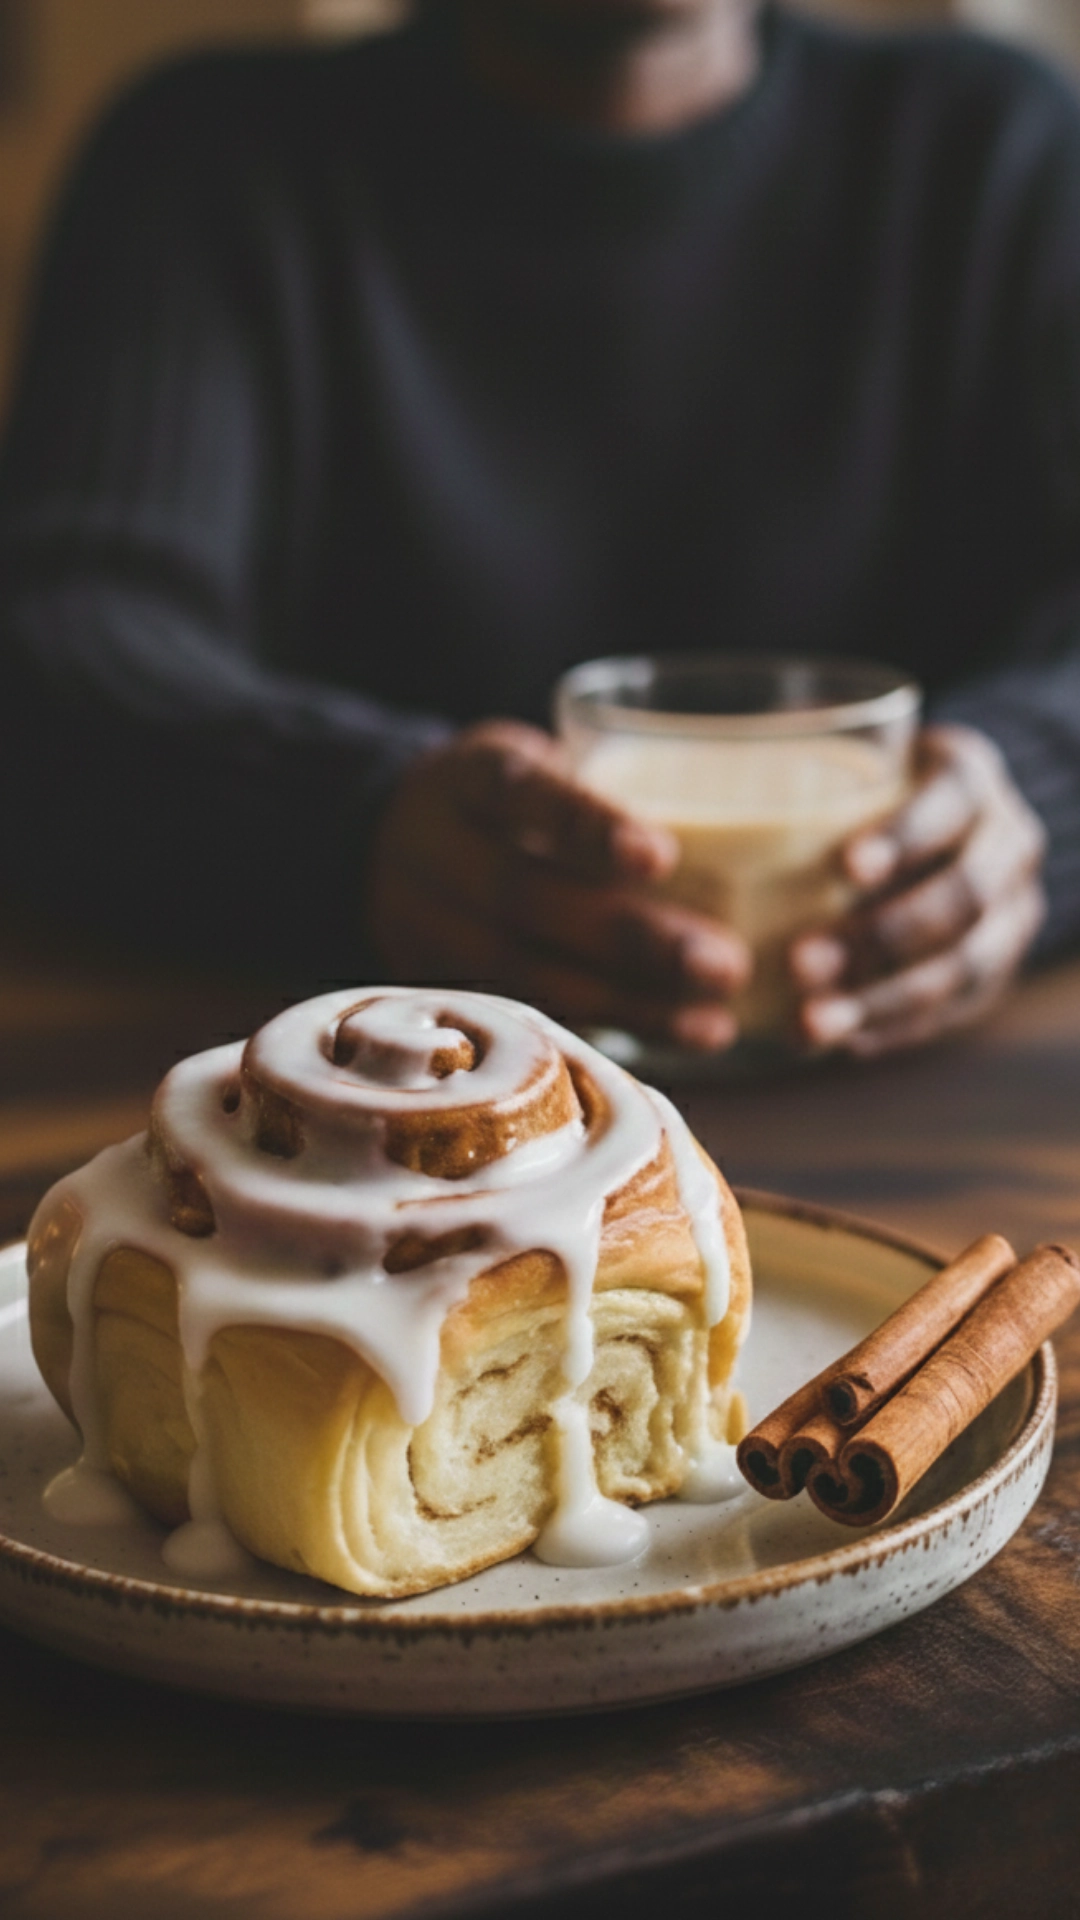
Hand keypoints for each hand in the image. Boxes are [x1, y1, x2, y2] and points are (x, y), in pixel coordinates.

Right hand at [368, 720, 749, 1048]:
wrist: (382, 842)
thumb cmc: (506, 800)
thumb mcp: (535, 764)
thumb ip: (600, 794)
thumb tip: (752, 842)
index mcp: (466, 775)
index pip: (522, 792)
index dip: (588, 825)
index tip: (662, 855)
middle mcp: (429, 850)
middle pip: (525, 898)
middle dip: (632, 939)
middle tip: (724, 965)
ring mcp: (419, 925)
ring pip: (524, 973)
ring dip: (629, 1003)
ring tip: (716, 1022)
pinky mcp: (434, 985)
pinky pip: (521, 1013)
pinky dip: (600, 1029)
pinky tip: (670, 1040)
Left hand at [790, 724, 1046, 1058]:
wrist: (946, 827)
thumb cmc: (863, 787)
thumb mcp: (846, 759)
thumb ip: (795, 763)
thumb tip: (694, 783)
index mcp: (971, 779)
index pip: (952, 804)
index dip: (904, 837)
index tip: (845, 868)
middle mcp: (1008, 845)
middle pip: (962, 897)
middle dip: (880, 937)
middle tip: (801, 963)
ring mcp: (1013, 913)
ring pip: (965, 966)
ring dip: (882, 1000)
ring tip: (811, 1024)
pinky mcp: (999, 971)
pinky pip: (956, 1010)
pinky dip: (896, 1028)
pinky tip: (841, 1043)